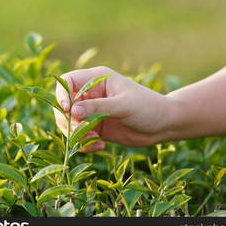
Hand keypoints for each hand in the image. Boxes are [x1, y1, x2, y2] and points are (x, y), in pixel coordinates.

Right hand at [54, 66, 173, 151]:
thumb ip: (98, 107)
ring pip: (69, 122)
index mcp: (97, 79)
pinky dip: (84, 144)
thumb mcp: (123, 105)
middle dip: (68, 120)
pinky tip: (100, 146)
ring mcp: (92, 111)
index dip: (62, 94)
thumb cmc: (148, 107)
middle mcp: (91, 94)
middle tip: (81, 132)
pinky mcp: (96, 127)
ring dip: (76, 135)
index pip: (68, 81)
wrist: (163, 125)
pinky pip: (80, 136)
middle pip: (64, 104)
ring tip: (93, 141)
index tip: (68, 110)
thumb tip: (72, 110)